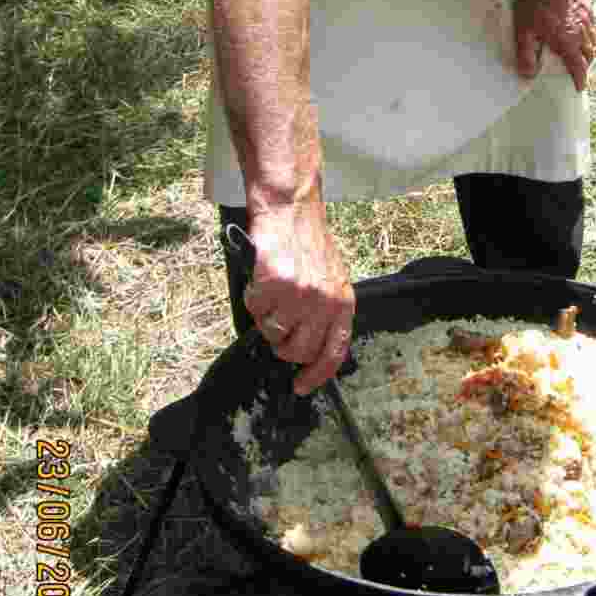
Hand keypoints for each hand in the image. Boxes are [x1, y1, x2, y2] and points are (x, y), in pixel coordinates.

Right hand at [241, 200, 354, 395]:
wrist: (291, 209)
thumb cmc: (309, 244)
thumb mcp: (332, 279)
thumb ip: (327, 312)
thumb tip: (311, 348)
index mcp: (343, 302)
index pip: (334, 352)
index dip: (317, 375)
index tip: (301, 386)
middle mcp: (324, 302)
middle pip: (298, 350)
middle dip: (283, 346)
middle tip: (278, 326)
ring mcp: (299, 294)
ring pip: (273, 333)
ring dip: (266, 319)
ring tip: (271, 295)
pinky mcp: (275, 284)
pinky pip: (254, 310)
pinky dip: (252, 299)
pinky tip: (260, 281)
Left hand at [514, 0, 595, 91]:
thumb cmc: (534, 2)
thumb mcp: (524, 30)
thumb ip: (526, 54)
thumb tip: (528, 74)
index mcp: (567, 41)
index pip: (578, 67)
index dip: (580, 79)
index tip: (579, 87)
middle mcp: (581, 32)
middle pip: (589, 54)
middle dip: (585, 65)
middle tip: (578, 69)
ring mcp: (587, 18)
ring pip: (593, 39)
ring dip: (587, 49)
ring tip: (579, 52)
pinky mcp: (587, 6)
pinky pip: (592, 24)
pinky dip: (588, 32)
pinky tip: (579, 29)